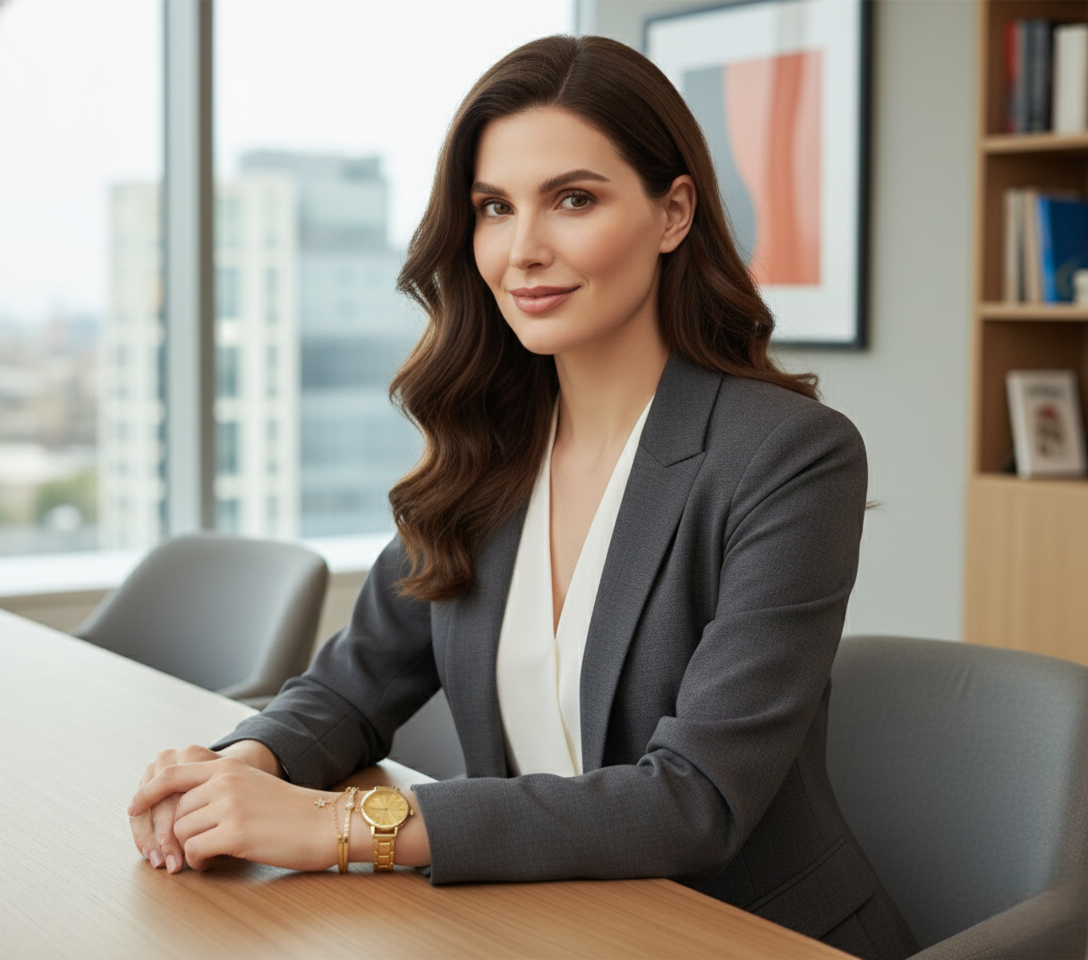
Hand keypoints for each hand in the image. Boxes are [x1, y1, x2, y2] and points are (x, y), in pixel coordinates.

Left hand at [129, 741, 283, 872]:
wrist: (323, 822)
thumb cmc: (290, 809)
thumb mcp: (252, 784)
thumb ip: (219, 786)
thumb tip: (182, 807)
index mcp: (227, 767)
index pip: (172, 773)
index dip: (147, 792)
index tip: (134, 807)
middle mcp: (224, 781)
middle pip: (175, 811)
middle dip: (175, 834)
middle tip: (184, 850)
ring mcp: (229, 806)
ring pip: (181, 832)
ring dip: (188, 848)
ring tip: (207, 854)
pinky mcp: (235, 833)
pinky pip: (194, 850)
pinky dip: (198, 860)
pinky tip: (213, 861)